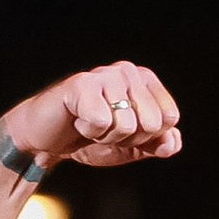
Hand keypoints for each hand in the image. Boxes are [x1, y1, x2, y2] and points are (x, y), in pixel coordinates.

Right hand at [14, 61, 182, 169]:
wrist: (46, 142)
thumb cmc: (89, 139)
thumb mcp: (130, 147)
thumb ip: (156, 144)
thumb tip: (172, 141)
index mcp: (145, 81)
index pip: (169, 119)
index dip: (147, 137)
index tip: (123, 132)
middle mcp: (129, 71)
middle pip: (152, 124)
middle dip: (127, 139)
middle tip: (103, 129)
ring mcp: (106, 74)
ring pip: (127, 126)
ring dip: (105, 137)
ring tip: (88, 124)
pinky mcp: (82, 83)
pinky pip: (103, 122)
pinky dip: (88, 131)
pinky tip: (77, 120)